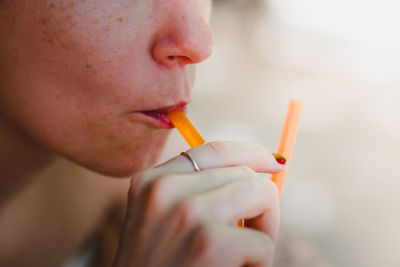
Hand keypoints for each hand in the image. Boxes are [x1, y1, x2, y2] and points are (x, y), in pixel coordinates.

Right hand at [113, 141, 285, 266]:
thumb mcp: (163, 220)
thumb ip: (199, 192)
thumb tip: (259, 173)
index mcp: (152, 181)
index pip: (215, 150)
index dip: (251, 152)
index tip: (274, 162)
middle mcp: (165, 189)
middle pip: (244, 173)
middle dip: (259, 203)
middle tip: (250, 235)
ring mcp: (186, 213)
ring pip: (262, 194)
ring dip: (265, 228)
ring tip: (244, 254)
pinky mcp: (209, 243)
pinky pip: (263, 242)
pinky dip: (259, 262)